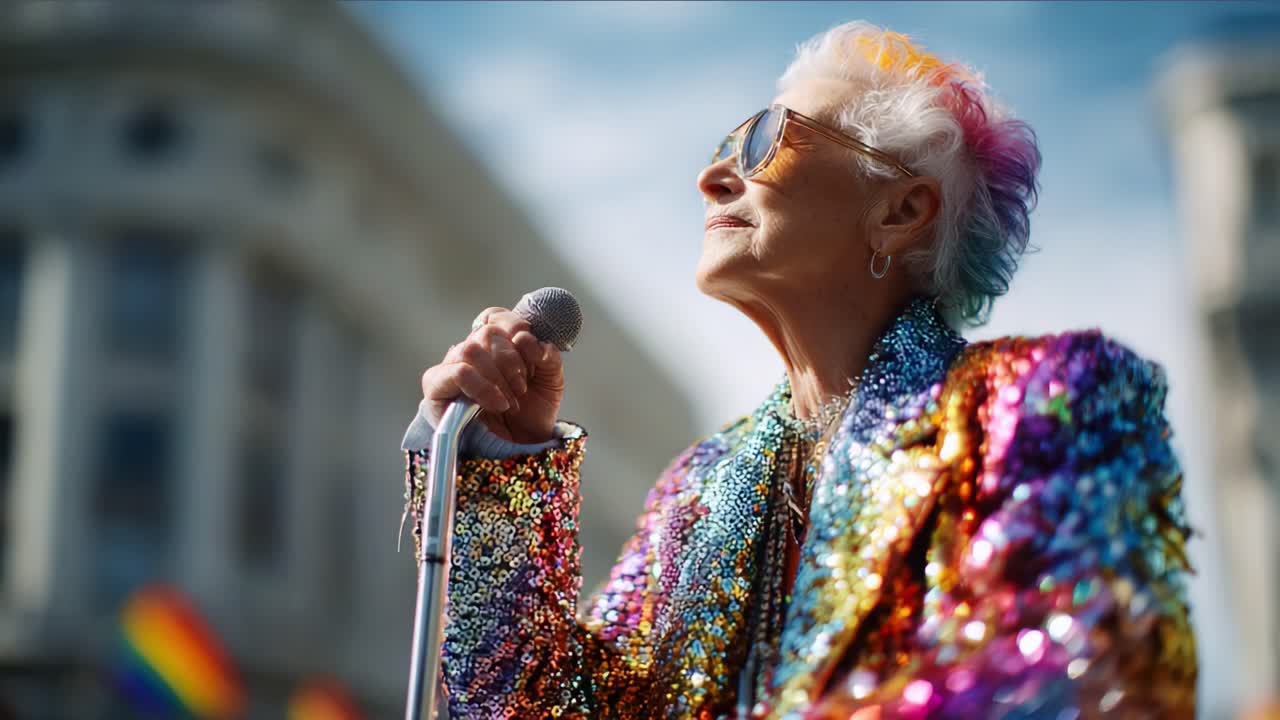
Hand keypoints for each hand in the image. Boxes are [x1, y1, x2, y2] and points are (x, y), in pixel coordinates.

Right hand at [419, 307, 564, 443]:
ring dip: (497, 375)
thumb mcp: (551, 380)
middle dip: (511, 359)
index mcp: (495, 343)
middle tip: (522, 386)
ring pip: (470, 349)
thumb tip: (525, 337)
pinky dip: (483, 386)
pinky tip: (497, 403)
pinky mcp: (436, 387)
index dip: (514, 327)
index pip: (495, 316)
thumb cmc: (532, 411)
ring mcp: (451, 367)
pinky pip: (458, 372)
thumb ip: (547, 355)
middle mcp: (471, 351)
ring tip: (511, 400)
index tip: (531, 352)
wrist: (521, 445)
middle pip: (486, 331)